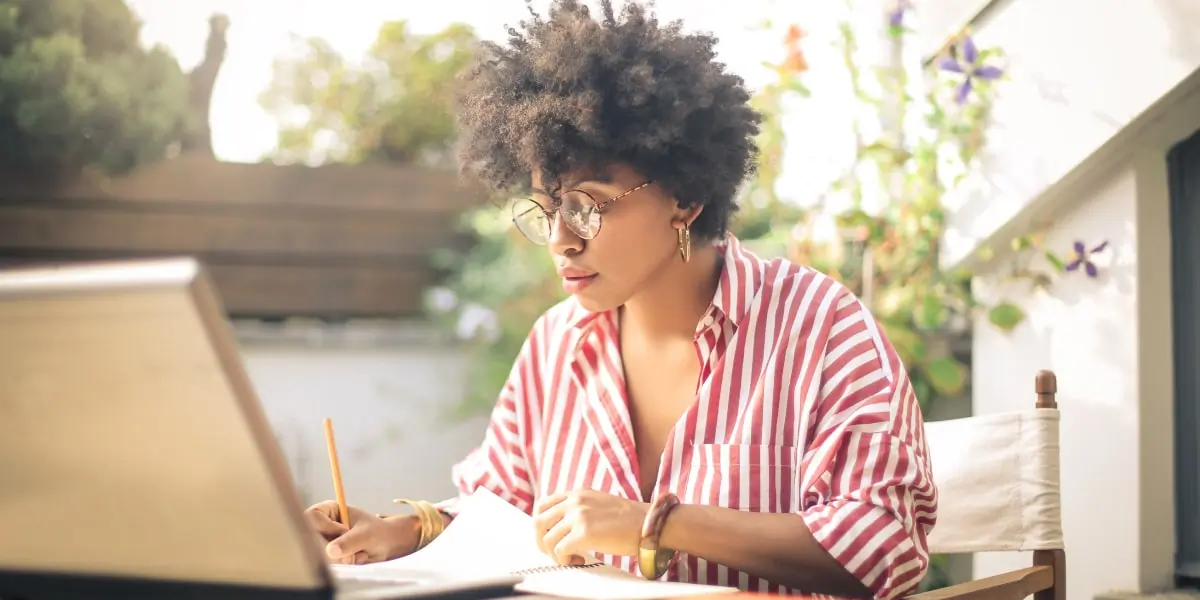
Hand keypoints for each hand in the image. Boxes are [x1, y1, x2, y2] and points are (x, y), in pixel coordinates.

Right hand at [304, 501, 419, 564]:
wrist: (387, 546)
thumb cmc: (378, 532)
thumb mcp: (366, 534)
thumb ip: (349, 541)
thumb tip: (331, 551)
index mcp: (328, 511)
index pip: (311, 517)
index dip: (325, 526)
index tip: (343, 531)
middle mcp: (322, 527)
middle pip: (312, 539)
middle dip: (335, 549)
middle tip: (353, 549)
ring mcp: (324, 543)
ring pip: (320, 555)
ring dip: (342, 558)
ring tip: (358, 553)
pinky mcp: (328, 557)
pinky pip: (327, 565)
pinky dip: (344, 564)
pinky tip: (356, 559)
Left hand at [532, 490, 648, 564]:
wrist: (649, 525)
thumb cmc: (629, 521)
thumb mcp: (599, 504)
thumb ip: (580, 510)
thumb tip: (560, 529)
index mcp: (577, 494)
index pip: (542, 506)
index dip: (542, 526)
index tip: (551, 538)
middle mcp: (575, 502)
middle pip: (538, 523)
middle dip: (542, 543)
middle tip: (556, 554)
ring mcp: (578, 516)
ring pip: (547, 540)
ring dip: (557, 555)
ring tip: (575, 558)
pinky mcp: (584, 533)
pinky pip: (560, 551)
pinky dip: (566, 560)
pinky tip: (581, 560)